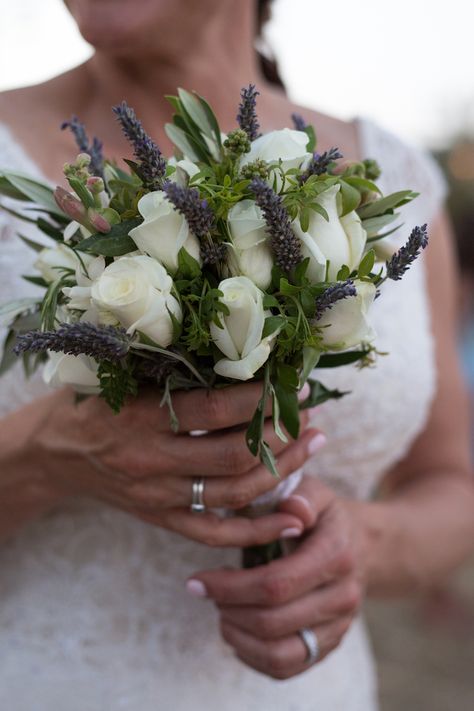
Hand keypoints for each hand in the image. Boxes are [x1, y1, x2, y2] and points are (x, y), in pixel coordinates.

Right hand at [33, 384, 323, 546]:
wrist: (55, 453)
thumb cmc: (92, 403)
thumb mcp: (121, 375)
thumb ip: (169, 369)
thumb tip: (238, 350)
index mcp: (140, 418)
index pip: (214, 410)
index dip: (260, 398)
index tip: (294, 382)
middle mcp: (152, 461)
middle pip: (233, 455)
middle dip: (281, 433)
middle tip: (309, 413)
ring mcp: (159, 496)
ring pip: (234, 494)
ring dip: (283, 471)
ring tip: (314, 444)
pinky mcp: (163, 519)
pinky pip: (216, 534)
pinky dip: (259, 531)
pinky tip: (296, 519)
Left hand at [185, 476, 365, 678]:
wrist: (360, 545)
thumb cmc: (322, 514)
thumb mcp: (314, 492)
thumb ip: (303, 496)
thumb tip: (292, 509)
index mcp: (336, 554)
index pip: (276, 584)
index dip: (230, 586)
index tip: (197, 579)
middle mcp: (343, 596)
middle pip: (272, 621)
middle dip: (227, 608)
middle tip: (205, 590)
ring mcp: (338, 626)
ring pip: (278, 654)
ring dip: (237, 636)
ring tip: (221, 610)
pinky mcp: (328, 646)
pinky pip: (285, 668)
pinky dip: (251, 655)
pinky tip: (236, 628)